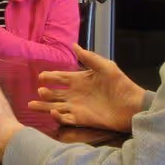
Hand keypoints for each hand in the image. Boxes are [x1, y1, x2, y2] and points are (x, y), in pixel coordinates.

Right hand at [27, 44, 146, 131]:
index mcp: (79, 80)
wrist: (133, 106)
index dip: (49, 77)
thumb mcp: (106, 66)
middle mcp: (75, 94)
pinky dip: (57, 117)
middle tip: (39, 91)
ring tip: (32, 105)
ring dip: (44, 106)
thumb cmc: (121, 84)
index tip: (40, 76)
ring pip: (55, 107)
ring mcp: (77, 107)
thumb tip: (73, 44)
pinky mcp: (81, 119)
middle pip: (54, 94)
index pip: (59, 78)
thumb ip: (89, 57)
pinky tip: (53, 112)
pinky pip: (65, 119)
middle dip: (44, 93)